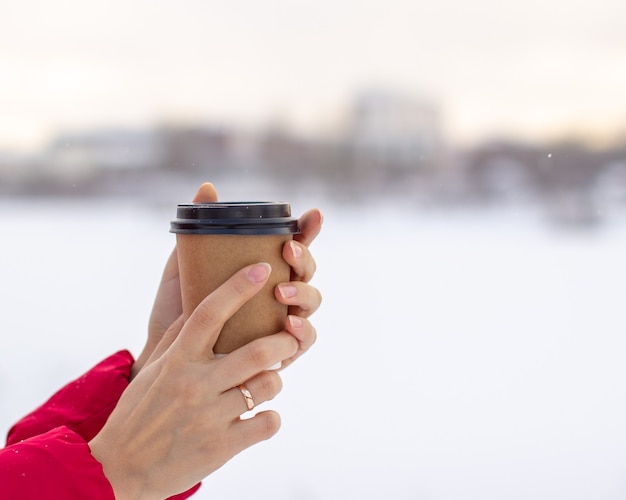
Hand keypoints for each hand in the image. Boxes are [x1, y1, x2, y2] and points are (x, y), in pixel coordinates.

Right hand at [90, 263, 300, 498]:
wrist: (121, 469)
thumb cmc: (139, 411)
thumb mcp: (155, 369)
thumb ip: (179, 336)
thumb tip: (198, 301)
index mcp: (178, 360)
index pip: (209, 312)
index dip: (238, 287)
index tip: (262, 268)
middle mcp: (195, 384)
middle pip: (257, 351)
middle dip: (283, 341)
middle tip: (289, 338)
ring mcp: (210, 417)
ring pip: (269, 385)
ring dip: (275, 381)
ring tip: (265, 383)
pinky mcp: (223, 447)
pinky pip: (269, 423)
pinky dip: (271, 418)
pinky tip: (259, 418)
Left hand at [132, 182, 322, 376]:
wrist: (165, 358)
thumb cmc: (177, 311)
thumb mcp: (183, 269)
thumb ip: (198, 233)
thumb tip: (207, 188)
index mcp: (262, 271)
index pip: (293, 245)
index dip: (308, 229)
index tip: (312, 215)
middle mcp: (277, 294)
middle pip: (306, 270)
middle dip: (304, 257)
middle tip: (288, 251)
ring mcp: (282, 321)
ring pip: (311, 301)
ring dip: (303, 292)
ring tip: (280, 291)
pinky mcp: (281, 352)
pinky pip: (304, 340)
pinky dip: (303, 331)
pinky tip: (289, 326)